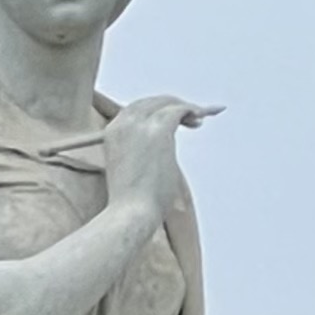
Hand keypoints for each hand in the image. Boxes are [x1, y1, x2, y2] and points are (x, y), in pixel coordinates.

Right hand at [101, 95, 217, 223]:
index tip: (173, 118)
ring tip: (199, 119)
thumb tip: (161, 154)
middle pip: (152, 102)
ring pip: (167, 103)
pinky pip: (179, 110)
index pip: (138, 109)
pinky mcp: (159, 130)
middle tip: (191, 117)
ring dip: (185, 108)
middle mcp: (123, 123)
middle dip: (172, 106)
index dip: (157, 110)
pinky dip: (192, 110)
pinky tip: (202, 117)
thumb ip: (142, 153)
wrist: (130, 213)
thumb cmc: (131, 201)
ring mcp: (140, 125)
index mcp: (112, 132)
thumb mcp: (130, 169)